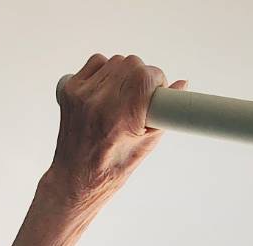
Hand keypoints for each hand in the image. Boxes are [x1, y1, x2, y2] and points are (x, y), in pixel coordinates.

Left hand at [47, 53, 186, 209]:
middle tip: (142, 97)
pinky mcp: (70, 89)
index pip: (146, 75)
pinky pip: (96, 63)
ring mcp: (82, 94)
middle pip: (132, 64)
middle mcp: (98, 103)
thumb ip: (165, 113)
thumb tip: (182, 83)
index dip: (157, 80)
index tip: (158, 92)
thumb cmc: (113, 168)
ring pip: (115, 61)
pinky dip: (106, 71)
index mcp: (120, 118)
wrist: (75, 177)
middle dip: (143, 76)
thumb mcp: (146, 144)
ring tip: (123, 97)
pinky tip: (108, 91)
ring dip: (125, 73)